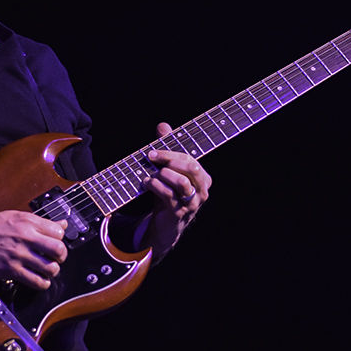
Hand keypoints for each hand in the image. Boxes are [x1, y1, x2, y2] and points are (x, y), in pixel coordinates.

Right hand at [0, 209, 66, 289]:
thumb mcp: (15, 217)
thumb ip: (40, 222)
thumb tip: (62, 224)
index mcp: (28, 222)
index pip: (59, 232)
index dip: (60, 239)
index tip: (55, 244)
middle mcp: (26, 237)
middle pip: (59, 250)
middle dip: (61, 257)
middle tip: (56, 259)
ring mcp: (19, 255)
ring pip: (51, 268)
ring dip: (52, 271)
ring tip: (46, 269)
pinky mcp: (12, 270)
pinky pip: (37, 281)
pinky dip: (42, 283)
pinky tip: (39, 279)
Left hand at [138, 122, 212, 256]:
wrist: (166, 224)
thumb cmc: (169, 194)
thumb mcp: (169, 171)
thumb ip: (168, 148)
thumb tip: (163, 126)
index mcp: (203, 178)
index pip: (190, 159)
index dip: (171, 152)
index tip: (153, 150)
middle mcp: (202, 190)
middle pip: (191, 168)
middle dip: (170, 159)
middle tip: (151, 157)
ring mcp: (192, 203)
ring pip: (182, 182)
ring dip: (163, 174)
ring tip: (151, 173)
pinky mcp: (179, 213)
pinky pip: (169, 196)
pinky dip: (156, 187)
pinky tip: (147, 183)